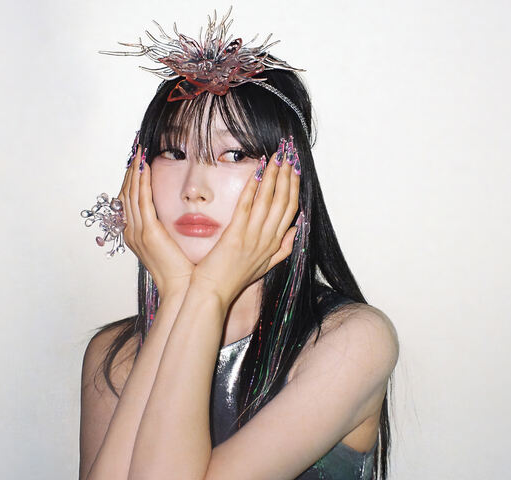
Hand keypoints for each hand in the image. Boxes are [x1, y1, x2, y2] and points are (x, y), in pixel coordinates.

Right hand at [118, 143, 193, 297]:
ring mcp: (137, 232)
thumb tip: (180, 212)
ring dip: (135, 170)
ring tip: (139, 150)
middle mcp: (132, 232)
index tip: (138, 159)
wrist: (183, 290)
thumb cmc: (183, 271)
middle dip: (131, 169)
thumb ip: (171, 227)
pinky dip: (142, 182)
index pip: (130, 199)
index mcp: (136, 234)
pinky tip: (144, 167)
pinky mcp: (148, 233)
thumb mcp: (173, 245)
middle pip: (126, 192)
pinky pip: (142, 201)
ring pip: (131, 193)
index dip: (132, 178)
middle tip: (136, 147)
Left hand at [190, 145, 300, 306]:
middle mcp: (268, 239)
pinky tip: (256, 171)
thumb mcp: (265, 266)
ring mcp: (253, 237)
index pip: (291, 209)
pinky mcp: (236, 236)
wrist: (214, 295)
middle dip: (288, 174)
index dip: (295, 186)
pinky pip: (247, 207)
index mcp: (275, 245)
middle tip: (289, 152)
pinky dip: (253, 187)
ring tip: (277, 155)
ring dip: (274, 175)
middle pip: (284, 201)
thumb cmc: (233, 280)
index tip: (295, 167)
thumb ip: (283, 248)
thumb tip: (296, 229)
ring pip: (269, 200)